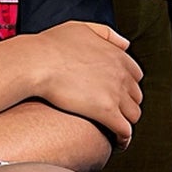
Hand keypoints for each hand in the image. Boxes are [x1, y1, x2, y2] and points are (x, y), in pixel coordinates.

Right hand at [14, 19, 142, 144]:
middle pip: (136, 96)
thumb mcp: (82, 28)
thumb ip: (107, 34)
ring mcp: (116, 93)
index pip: (135, 75)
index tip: (117, 93)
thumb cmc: (50, 46)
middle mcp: (121, 74)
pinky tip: (119, 143)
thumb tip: (125, 44)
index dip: (127, 86)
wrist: (36, 62)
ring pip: (133, 115)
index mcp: (117, 55)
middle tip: (115, 113)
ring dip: (126, 122)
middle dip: (127, 105)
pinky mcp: (106, 112)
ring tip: (116, 130)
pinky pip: (125, 130)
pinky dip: (125, 138)